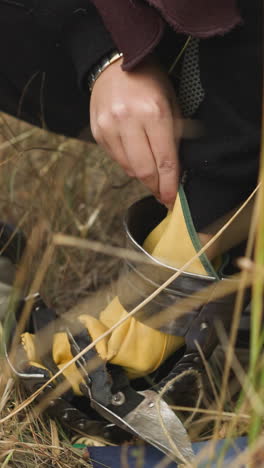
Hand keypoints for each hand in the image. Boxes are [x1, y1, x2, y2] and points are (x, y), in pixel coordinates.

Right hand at [90, 57, 181, 205]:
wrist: (114, 64)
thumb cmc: (149, 82)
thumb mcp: (171, 102)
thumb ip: (174, 136)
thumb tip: (174, 172)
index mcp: (153, 112)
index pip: (164, 160)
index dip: (169, 185)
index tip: (172, 200)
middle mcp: (128, 121)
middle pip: (144, 171)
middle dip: (156, 187)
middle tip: (163, 195)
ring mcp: (109, 127)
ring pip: (128, 168)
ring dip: (142, 176)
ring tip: (151, 175)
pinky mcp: (98, 132)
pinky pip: (115, 159)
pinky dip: (128, 164)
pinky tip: (135, 156)